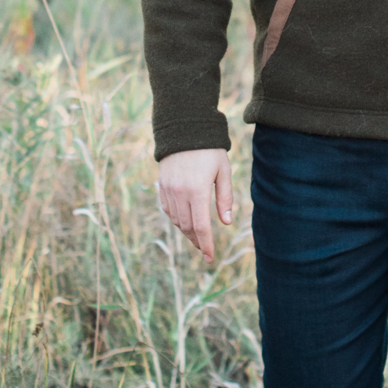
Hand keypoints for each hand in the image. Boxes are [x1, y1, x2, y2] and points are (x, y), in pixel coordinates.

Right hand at [157, 148, 234, 263]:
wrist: (183, 130)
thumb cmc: (209, 150)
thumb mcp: (223, 171)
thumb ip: (225, 197)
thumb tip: (226, 222)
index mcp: (197, 190)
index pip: (201, 226)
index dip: (206, 244)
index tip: (211, 258)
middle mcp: (180, 192)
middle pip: (188, 227)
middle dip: (197, 241)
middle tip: (206, 249)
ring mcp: (168, 190)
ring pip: (177, 221)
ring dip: (188, 231)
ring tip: (198, 235)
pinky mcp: (162, 186)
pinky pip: (168, 210)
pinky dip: (177, 219)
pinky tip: (186, 219)